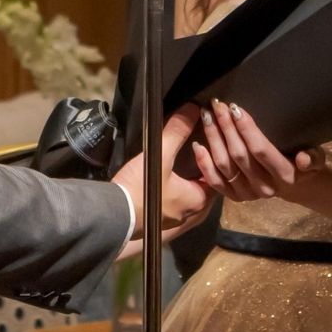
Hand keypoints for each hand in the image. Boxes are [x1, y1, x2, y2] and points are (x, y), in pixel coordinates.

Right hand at [111, 104, 214, 244]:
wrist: (113, 215)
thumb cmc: (141, 188)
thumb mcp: (160, 155)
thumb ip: (177, 132)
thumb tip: (192, 109)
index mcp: (199, 200)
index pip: (218, 177)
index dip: (214, 159)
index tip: (208, 144)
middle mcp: (192, 213)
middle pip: (205, 187)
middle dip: (202, 170)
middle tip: (197, 151)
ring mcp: (176, 220)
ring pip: (190, 196)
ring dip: (189, 182)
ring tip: (183, 163)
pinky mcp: (160, 222)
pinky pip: (176, 203)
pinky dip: (177, 191)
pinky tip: (168, 179)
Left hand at [191, 98, 324, 200]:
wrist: (295, 186)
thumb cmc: (303, 164)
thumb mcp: (316, 158)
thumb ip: (314, 157)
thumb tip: (305, 159)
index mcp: (284, 175)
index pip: (260, 150)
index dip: (246, 129)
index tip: (235, 107)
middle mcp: (264, 187)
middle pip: (239, 155)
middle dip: (226, 127)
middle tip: (217, 106)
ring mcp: (248, 194)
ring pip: (224, 165)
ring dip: (213, 139)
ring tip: (207, 117)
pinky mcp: (235, 197)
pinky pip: (215, 182)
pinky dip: (204, 164)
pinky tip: (197, 144)